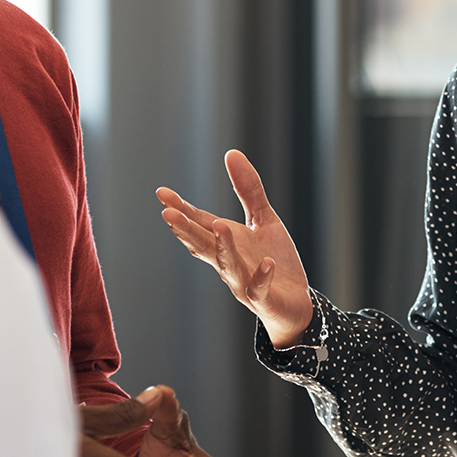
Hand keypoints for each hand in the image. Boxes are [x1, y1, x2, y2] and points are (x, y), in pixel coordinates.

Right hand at [158, 150, 314, 347]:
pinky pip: (259, 288)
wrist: (294, 303)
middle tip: (168, 214)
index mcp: (225, 241)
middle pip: (203, 245)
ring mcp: (243, 282)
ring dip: (222, 247)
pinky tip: (266, 263)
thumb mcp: (264, 219)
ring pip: (227, 266)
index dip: (181, 210)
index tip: (162, 194)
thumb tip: (231, 153)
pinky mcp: (263, 299)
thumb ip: (248, 190)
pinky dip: (261, 277)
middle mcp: (227, 262)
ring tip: (219, 226)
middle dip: (186, 230)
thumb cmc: (274, 260)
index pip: (199, 223)